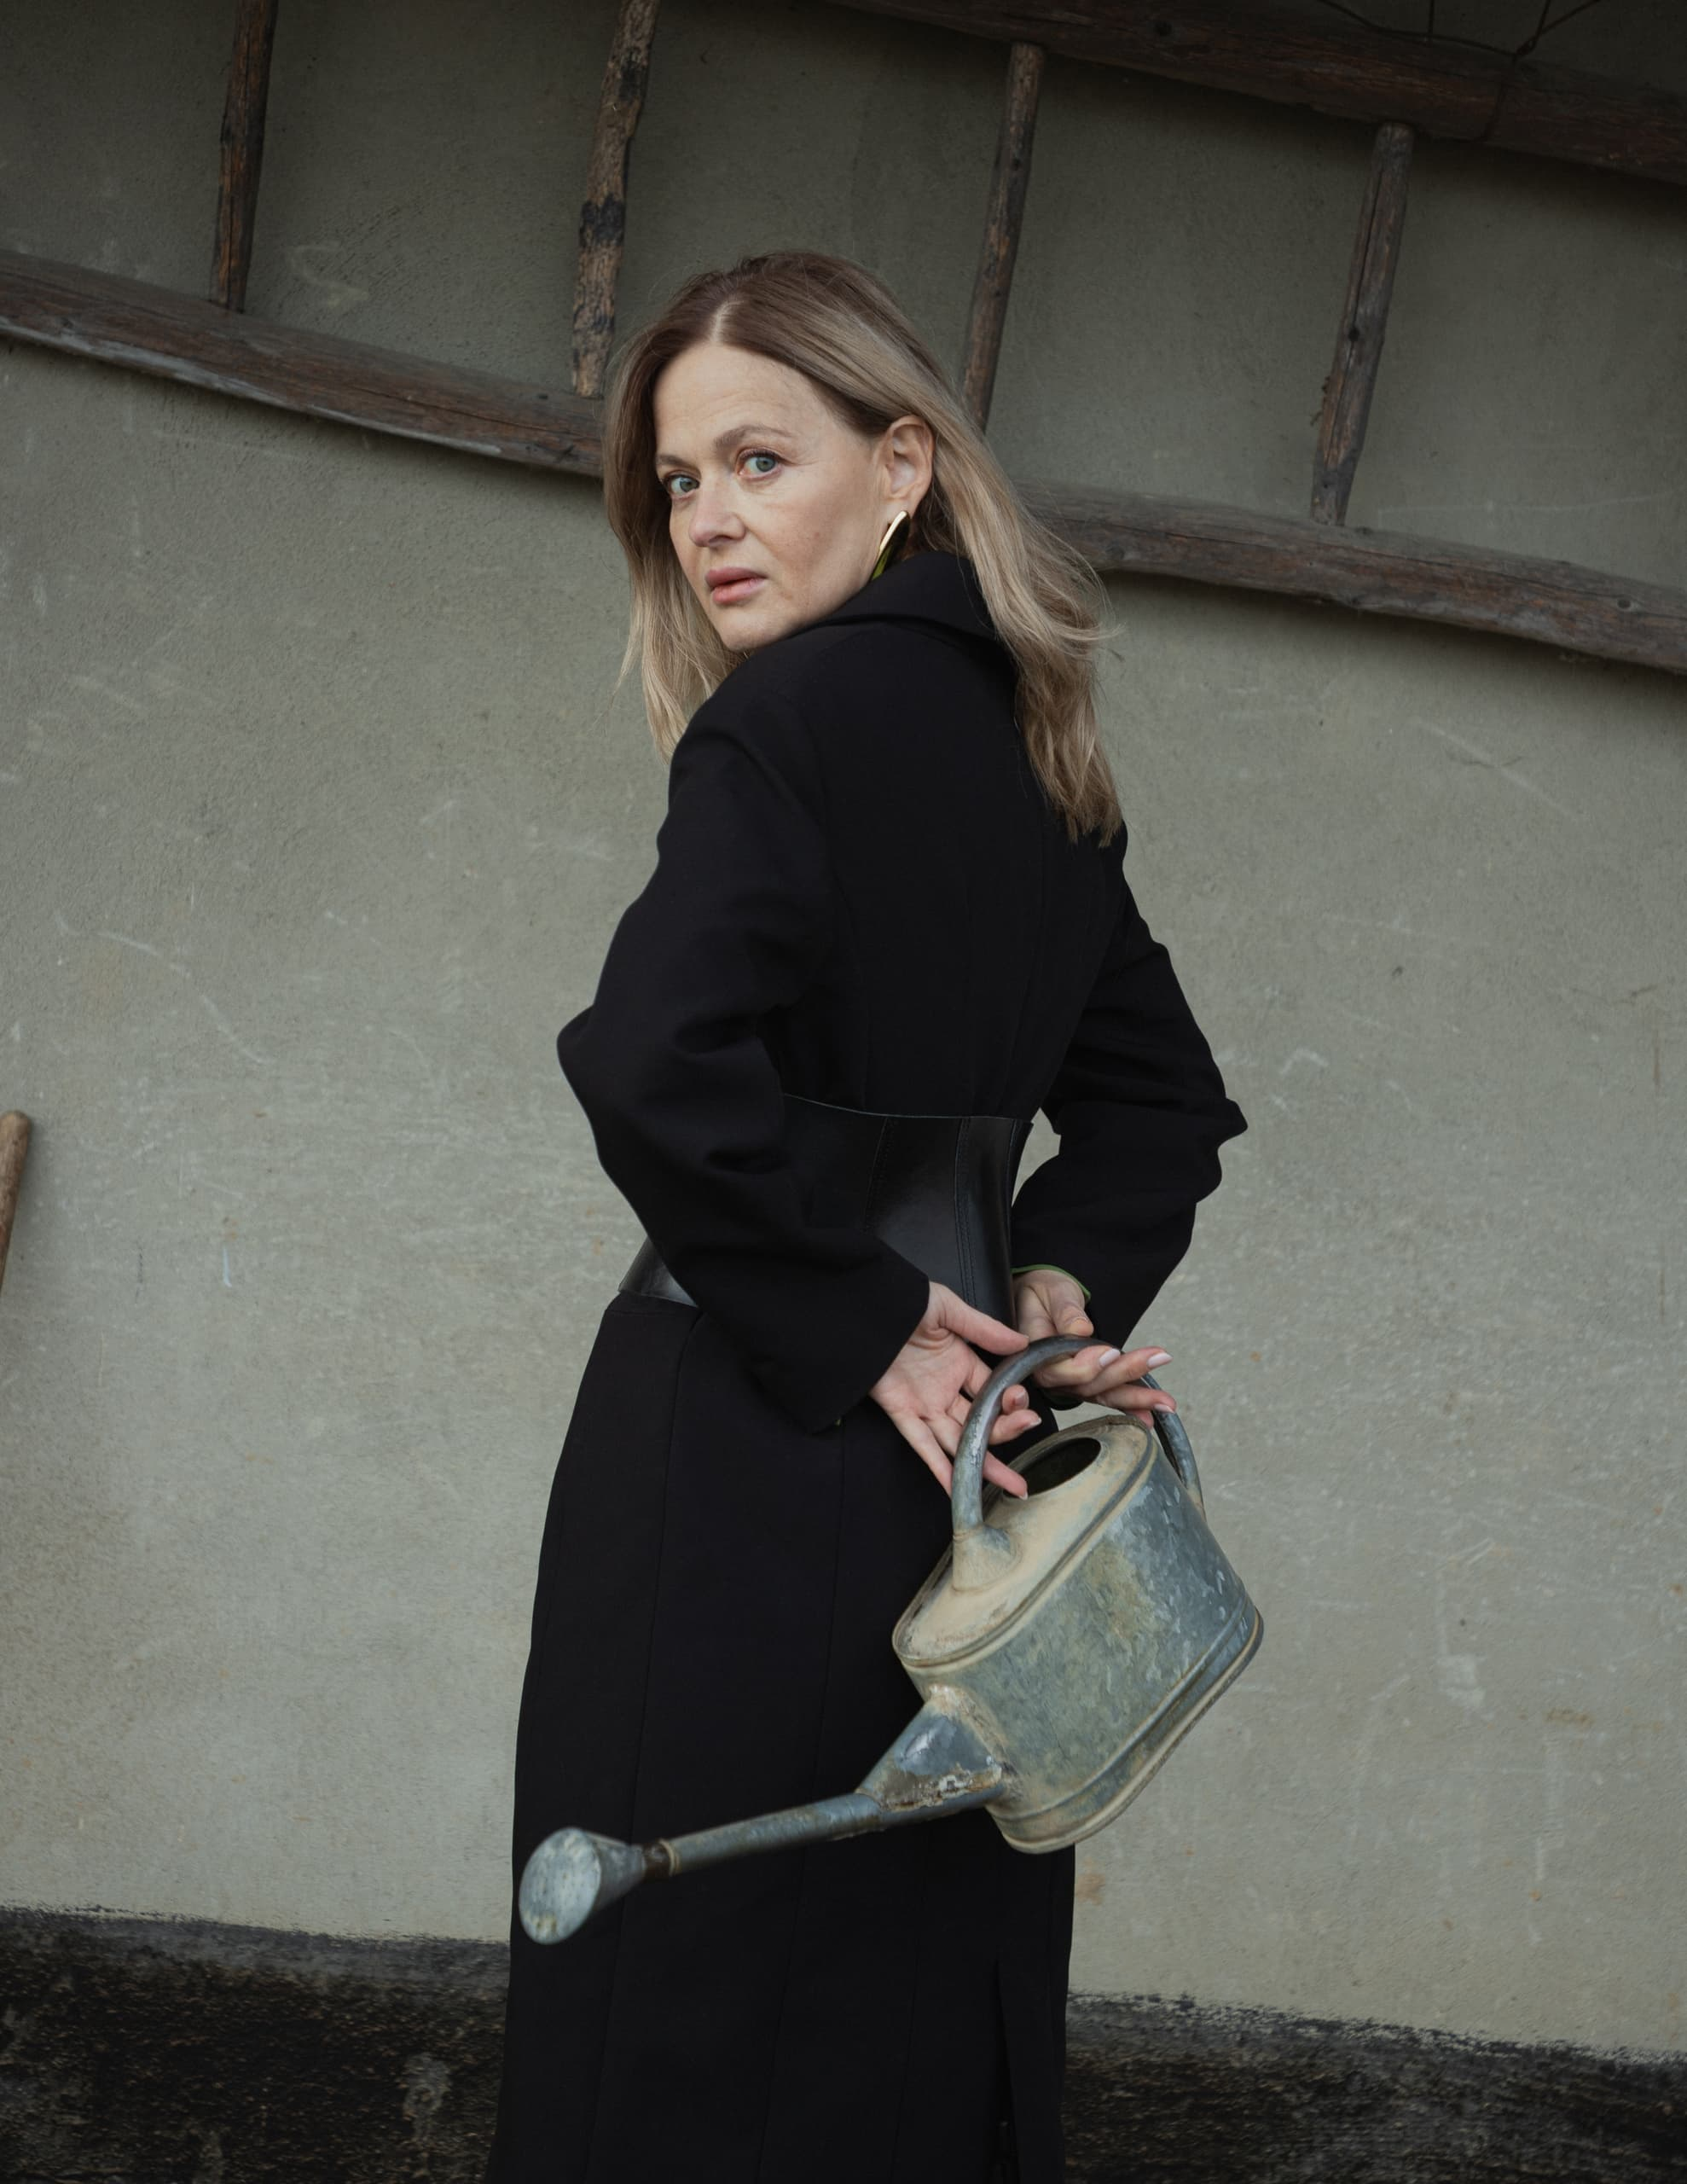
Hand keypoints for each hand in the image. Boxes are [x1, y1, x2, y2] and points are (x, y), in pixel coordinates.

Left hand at [868, 1281, 1042, 1499]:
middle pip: (981, 1420)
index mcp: (960, 1362)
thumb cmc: (902, 1301)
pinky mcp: (901, 1412)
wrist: (859, 1309)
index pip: (994, 1390)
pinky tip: (958, 1487)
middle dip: (1007, 1433)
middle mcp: (945, 1388)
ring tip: (1010, 1483)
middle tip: (1027, 1430)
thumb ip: (984, 1329)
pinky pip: (922, 1445)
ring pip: (959, 1440)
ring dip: (983, 1462)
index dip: (1010, 1400)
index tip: (1022, 1403)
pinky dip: (940, 1468)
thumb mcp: (947, 1308)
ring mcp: (924, 1403)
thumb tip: (1021, 1343)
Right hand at [1011, 1268, 1177, 1430]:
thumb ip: (1064, 1311)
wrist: (1042, 1298)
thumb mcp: (1051, 1292)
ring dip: (1136, 1397)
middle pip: (1087, 1384)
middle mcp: (1050, 1376)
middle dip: (1124, 1374)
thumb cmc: (1042, 1294)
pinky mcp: (1085, 1383)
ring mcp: (1069, 1383)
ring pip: (1102, 1394)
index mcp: (1034, 1354)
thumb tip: (1081, 1329)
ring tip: (1166, 1402)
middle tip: (1155, 1358)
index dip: (1086, 1365)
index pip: (1058, 1370)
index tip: (1111, 1352)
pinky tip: (1150, 1416)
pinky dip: (1129, 1405)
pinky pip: (1107, 1396)